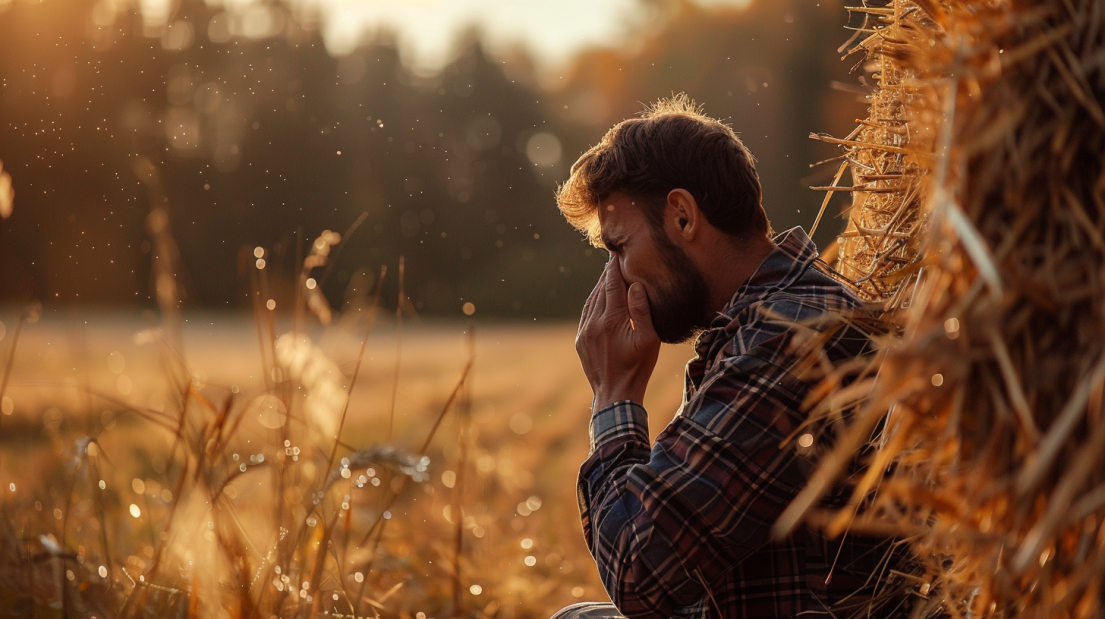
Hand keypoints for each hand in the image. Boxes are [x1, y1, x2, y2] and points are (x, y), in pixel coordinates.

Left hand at [575, 258, 660, 411]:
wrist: (615, 394)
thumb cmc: (638, 368)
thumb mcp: (648, 340)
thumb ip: (642, 311)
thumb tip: (635, 285)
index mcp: (612, 320)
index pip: (612, 285)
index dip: (615, 268)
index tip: (618, 252)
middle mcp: (594, 323)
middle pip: (600, 290)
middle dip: (607, 273)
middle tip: (614, 258)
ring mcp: (585, 331)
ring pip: (592, 301)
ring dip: (600, 286)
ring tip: (608, 274)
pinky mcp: (581, 340)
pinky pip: (586, 314)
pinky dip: (594, 301)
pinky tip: (600, 297)